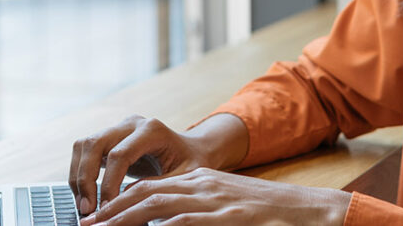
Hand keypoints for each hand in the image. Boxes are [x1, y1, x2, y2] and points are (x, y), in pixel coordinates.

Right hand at [69, 114, 247, 215]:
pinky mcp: (110, 138)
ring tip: (84, 204)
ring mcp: (119, 128)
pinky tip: (85, 195)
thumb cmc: (192, 163)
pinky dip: (79, 173)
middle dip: (85, 179)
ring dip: (78, 176)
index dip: (108, 183)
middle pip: (95, 143)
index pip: (120, 154)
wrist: (192, 150)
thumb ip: (158, 186)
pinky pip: (84, 150)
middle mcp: (132, 123)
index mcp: (152, 130)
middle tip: (87, 209)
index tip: (106, 208)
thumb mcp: (185, 176)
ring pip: (84, 145)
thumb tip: (127, 203)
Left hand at [79, 168, 351, 225]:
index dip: (119, 203)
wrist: (306, 210)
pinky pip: (185, 220)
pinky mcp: (227, 216)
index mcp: (200, 181)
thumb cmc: (265, 214)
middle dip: (111, 210)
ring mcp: (214, 199)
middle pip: (146, 192)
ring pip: (157, 203)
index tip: (95, 219)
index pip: (150, 187)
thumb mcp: (225, 207)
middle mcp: (202, 185)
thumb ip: (194, 212)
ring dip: (123, 217)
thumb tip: (163, 221)